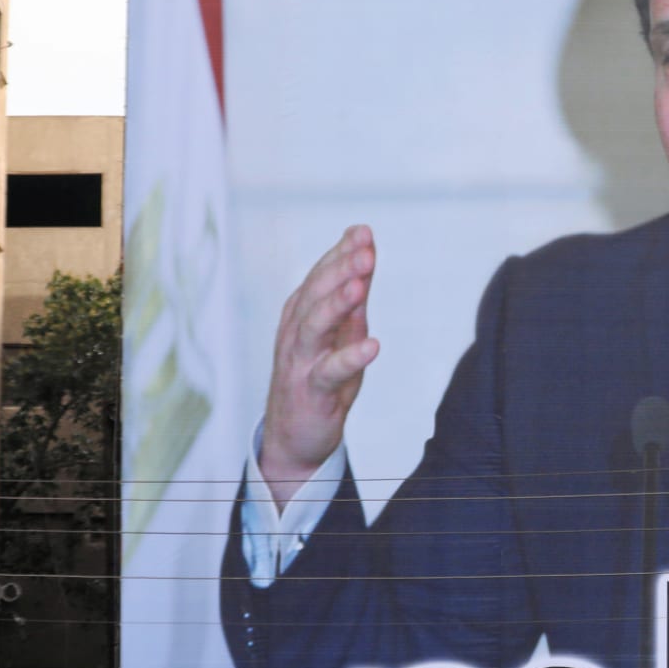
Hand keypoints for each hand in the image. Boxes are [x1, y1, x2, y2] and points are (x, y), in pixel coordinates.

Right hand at [259, 225, 381, 506]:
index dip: (341, 253)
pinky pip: (328, 372)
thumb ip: (353, 300)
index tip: (364, 231)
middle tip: (365, 249)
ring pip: (314, 325)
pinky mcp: (311, 391)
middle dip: (340, 268)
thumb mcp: (341, 334)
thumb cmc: (320, 380)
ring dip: (338, 303)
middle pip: (315, 293)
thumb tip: (366, 256)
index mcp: (302, 314)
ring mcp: (300, 361)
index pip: (320, 276)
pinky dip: (350, 358)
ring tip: (361, 286)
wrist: (295, 436)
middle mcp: (296, 332)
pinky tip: (373, 345)